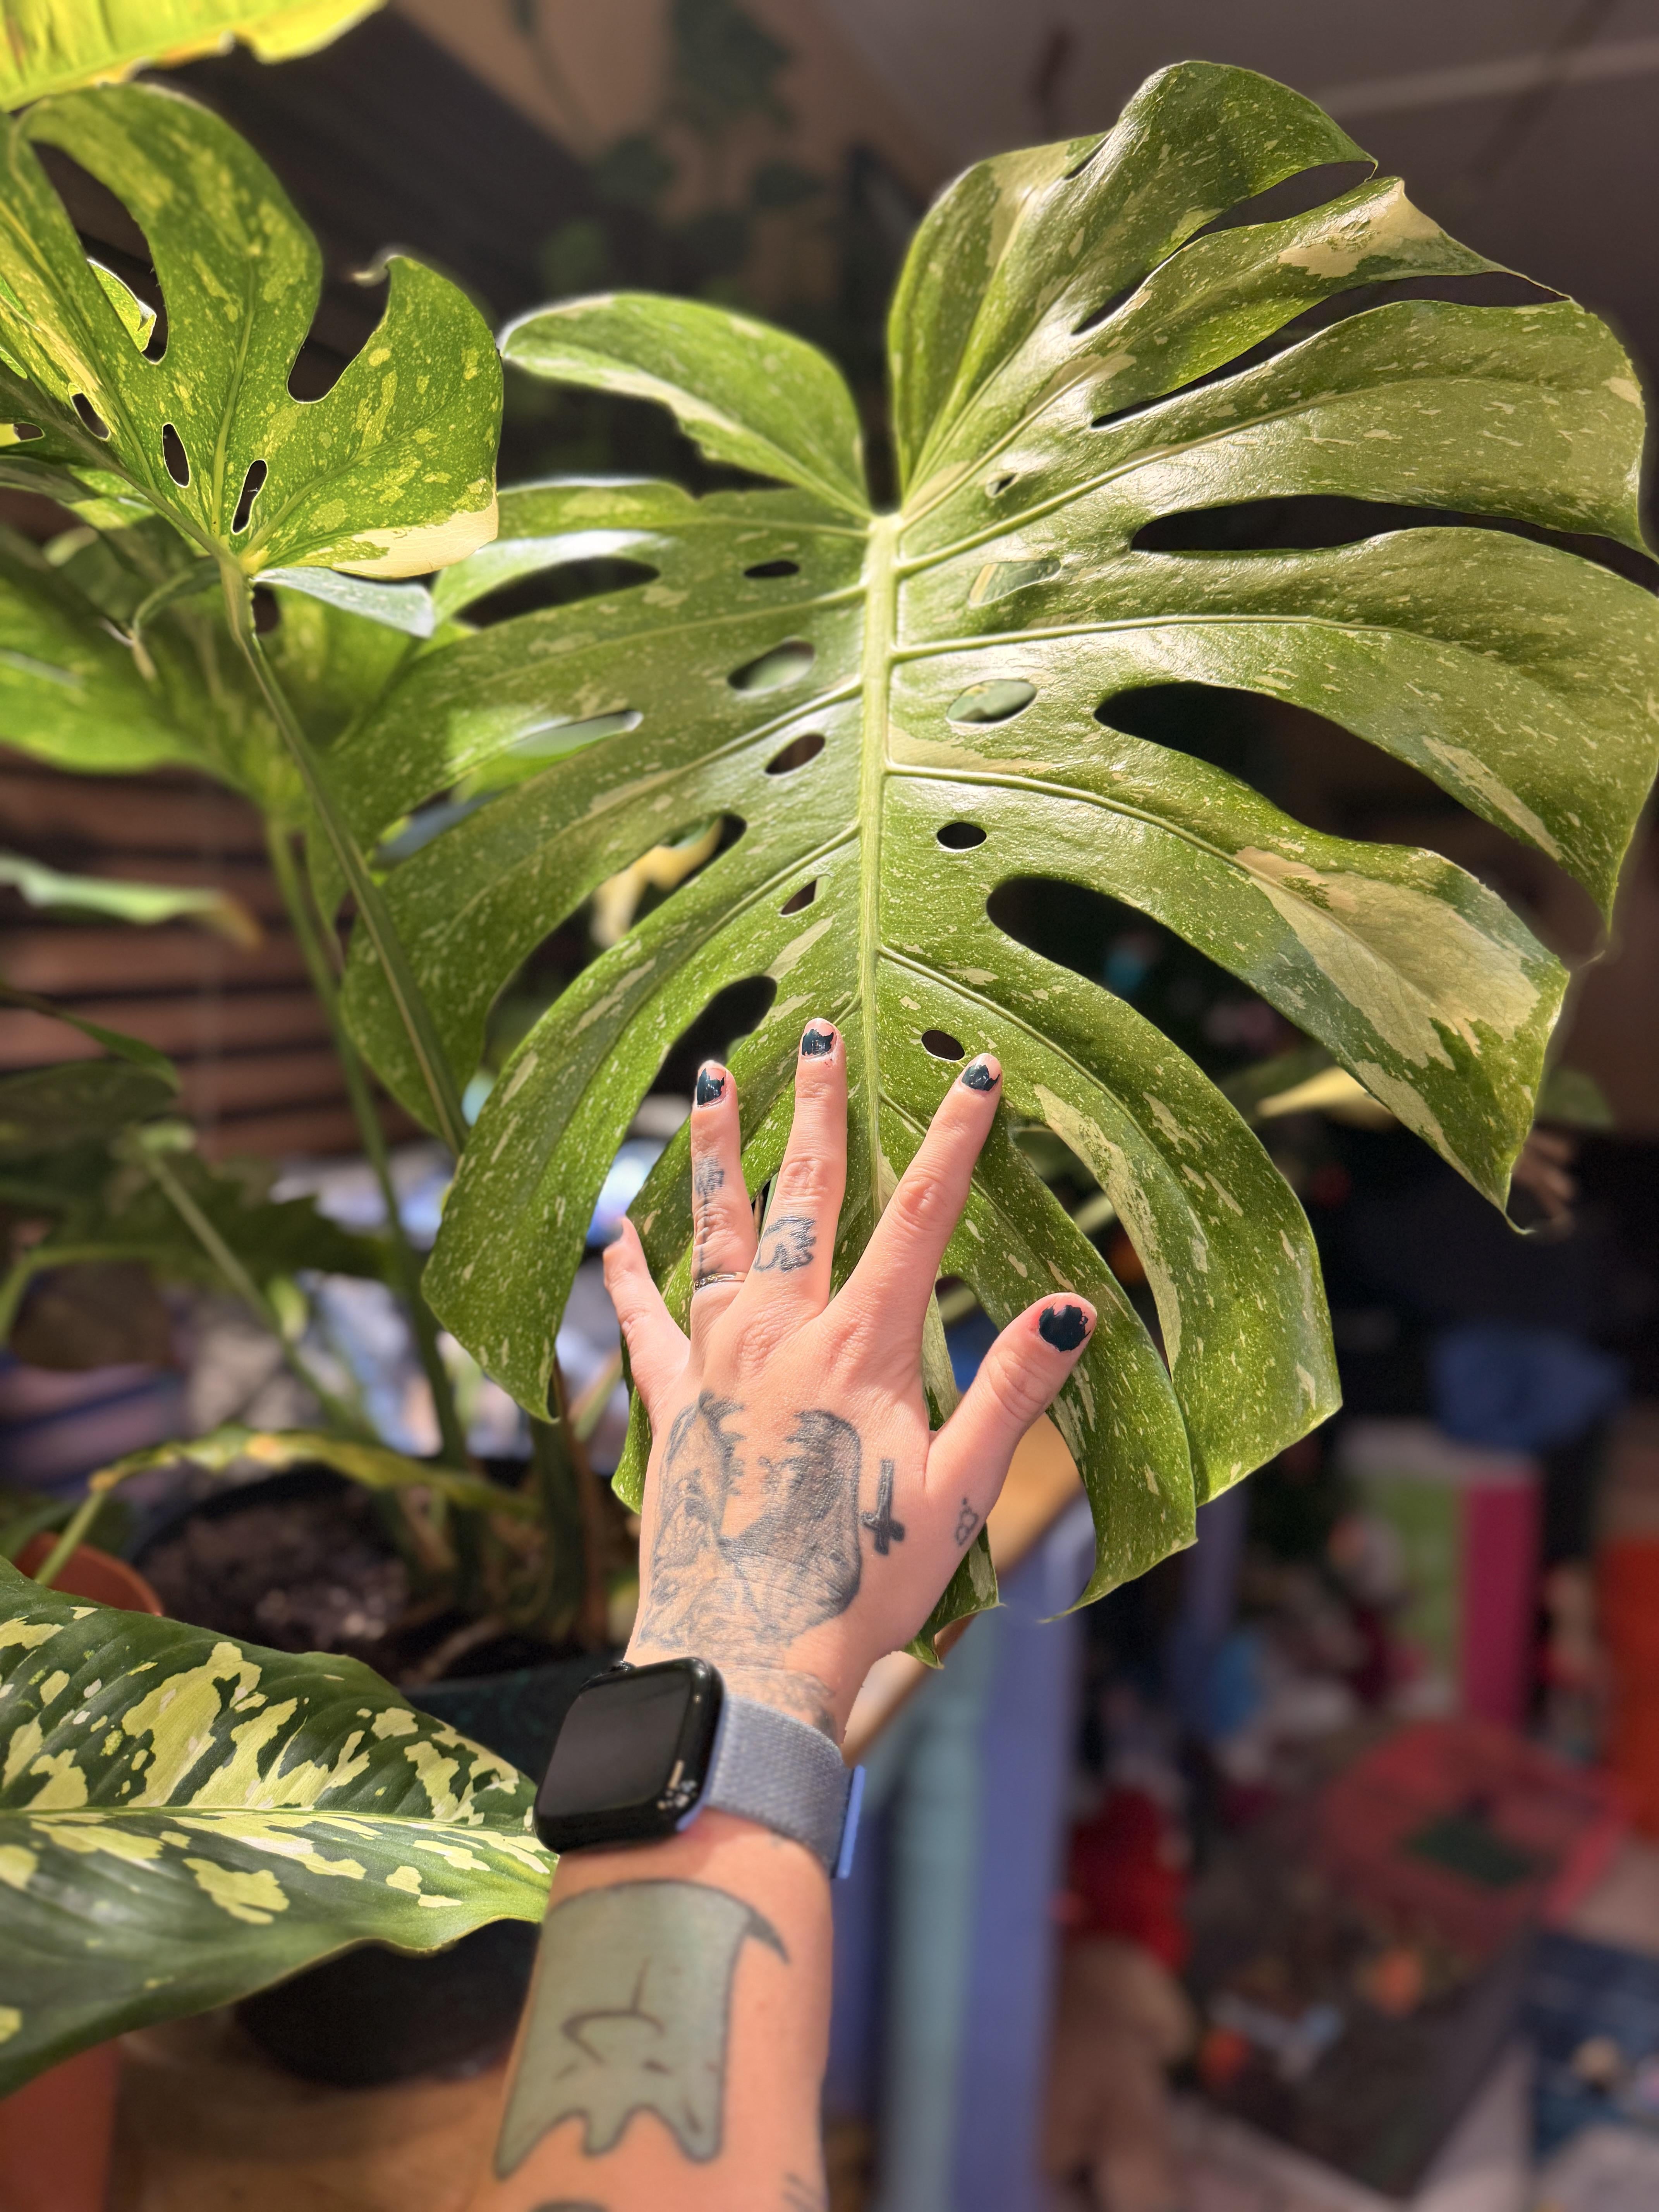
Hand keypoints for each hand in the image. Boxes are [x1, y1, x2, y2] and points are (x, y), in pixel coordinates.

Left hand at [603, 1019, 1096, 1740]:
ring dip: (714, 1152)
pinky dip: (630, 1274)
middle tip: (818, 1035)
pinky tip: (614, 1233)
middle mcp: (782, 1335)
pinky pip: (644, 1322)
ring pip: (717, 1233)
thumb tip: (1070, 1307)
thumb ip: (1014, 1393)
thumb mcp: (961, 1491)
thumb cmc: (864, 1582)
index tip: (976, 1071)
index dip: (954, 1139)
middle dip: (818, 1110)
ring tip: (708, 1080)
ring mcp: (717, 1364)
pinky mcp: (671, 1405)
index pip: (921, 1217)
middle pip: (804, 1198)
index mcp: (862, 1348)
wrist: (747, 1654)